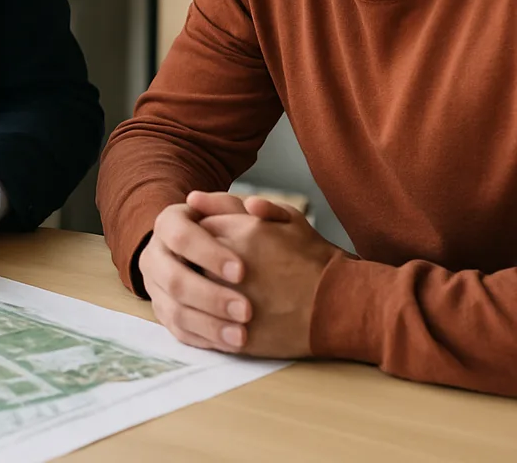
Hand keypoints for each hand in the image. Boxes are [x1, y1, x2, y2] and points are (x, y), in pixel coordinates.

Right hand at [139, 191, 256, 352]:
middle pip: (173, 279)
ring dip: (209, 325)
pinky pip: (178, 330)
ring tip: (241, 335)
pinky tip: (230, 343)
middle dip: (210, 297)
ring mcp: (155, 286)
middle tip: (246, 310)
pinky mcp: (162, 311)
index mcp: (167, 224)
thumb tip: (227, 201)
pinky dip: (204, 339)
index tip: (242, 271)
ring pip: (174, 310)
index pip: (181, 237)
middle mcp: (154, 254)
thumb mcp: (229, 212)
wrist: (204, 252)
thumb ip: (232, 206)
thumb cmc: (223, 228)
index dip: (209, 254)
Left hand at [199, 197, 337, 358]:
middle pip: (188, 260)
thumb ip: (239, 204)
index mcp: (240, 232)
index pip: (194, 229)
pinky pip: (203, 327)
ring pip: (191, 295)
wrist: (343, 306)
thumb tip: (193, 198)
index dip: (199, 237)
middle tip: (206, 268)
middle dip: (193, 263)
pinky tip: (215, 317)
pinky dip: (203, 322)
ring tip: (211, 292)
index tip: (209, 244)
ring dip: (195, 293)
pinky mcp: (238, 333)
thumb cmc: (315, 259)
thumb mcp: (286, 217)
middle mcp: (230, 264)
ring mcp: (232, 300)